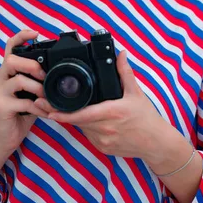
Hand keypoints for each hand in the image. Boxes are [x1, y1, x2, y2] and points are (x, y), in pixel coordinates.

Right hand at [0, 29, 49, 152]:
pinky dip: (39, 107)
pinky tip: (46, 113)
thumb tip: (57, 70)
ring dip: (38, 88)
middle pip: (12, 60)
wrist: (6, 137)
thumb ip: (37, 80)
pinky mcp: (1, 107)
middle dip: (32, 65)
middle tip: (45, 76)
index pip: (9, 47)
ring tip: (47, 97)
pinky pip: (24, 102)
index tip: (35, 33)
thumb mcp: (30, 92)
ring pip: (18, 80)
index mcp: (6, 72)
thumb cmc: (21, 112)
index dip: (21, 37)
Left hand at [35, 50, 168, 158]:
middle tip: (45, 103)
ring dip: (75, 119)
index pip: (81, 115)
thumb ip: (125, 72)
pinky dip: (86, 127)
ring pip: (82, 128)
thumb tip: (121, 54)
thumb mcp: (136, 93)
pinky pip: (88, 136)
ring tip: (65, 108)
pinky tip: (87, 119)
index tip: (49, 109)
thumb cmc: (147, 118)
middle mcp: (105, 129)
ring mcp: (103, 141)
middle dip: (62, 113)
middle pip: (77, 121)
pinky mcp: (103, 148)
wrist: (156, 143)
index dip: (63, 114)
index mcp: (111, 113)